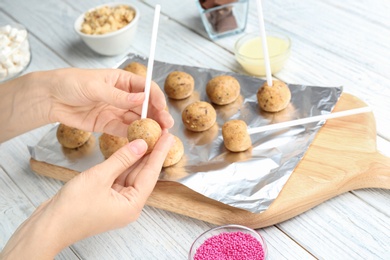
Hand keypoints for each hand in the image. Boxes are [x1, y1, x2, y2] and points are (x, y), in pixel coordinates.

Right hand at [0, 132, 174, 258]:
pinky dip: (122, 164)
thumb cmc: (72, 209)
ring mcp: (117, 201)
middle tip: (160, 132)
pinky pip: (119, 177)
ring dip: (137, 157)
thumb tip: (141, 145)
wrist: (49, 226)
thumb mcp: (100, 177)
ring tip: (147, 136)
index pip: (151, 173)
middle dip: (150, 152)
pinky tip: (128, 150)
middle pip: (143, 173)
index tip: (168, 136)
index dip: (159, 152)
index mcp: (132, 205)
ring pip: (130, 174)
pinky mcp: (106, 198)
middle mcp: (128, 205)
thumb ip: (122, 159)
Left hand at [46, 68, 172, 136]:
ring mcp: (116, 110)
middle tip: (166, 127)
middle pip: (145, 106)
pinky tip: (142, 141)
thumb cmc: (70, 83)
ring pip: (136, 120)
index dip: (156, 98)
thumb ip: (118, 96)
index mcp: (122, 80)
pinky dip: (133, 136)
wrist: (49, 98)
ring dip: (148, 128)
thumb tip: (142, 99)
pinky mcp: (107, 124)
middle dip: (157, 116)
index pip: (145, 88)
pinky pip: (123, 130)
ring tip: (158, 137)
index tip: (162, 109)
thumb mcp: (95, 87)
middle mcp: (123, 96)